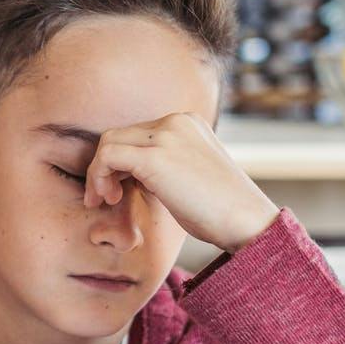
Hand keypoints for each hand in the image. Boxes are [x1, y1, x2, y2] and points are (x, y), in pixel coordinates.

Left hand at [83, 113, 279, 252]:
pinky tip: (108, 198)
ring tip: (104, 200)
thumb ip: (163, 165)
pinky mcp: (154, 158)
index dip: (121, 162)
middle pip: (120, 134)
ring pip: (109, 141)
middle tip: (105, 197)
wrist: (246, 222)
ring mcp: (166, 136)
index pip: (137, 133)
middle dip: (104, 165)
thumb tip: (130, 174)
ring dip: (98, 172)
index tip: (118, 189)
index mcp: (187, 122)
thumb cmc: (220, 210)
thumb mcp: (190, 175)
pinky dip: (98, 176)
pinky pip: (108, 156)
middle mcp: (176, 121)